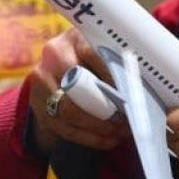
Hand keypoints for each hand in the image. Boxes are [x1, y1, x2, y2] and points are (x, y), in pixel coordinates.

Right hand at [28, 29, 129, 153]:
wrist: (61, 71)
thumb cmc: (95, 61)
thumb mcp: (104, 53)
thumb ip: (118, 64)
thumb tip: (141, 86)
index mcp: (74, 38)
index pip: (96, 58)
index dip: (115, 79)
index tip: (132, 95)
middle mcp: (52, 56)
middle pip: (79, 87)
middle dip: (107, 109)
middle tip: (129, 121)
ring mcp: (41, 80)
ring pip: (70, 112)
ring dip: (100, 128)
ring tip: (121, 133)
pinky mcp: (37, 104)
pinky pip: (64, 127)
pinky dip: (89, 137)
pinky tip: (108, 140)